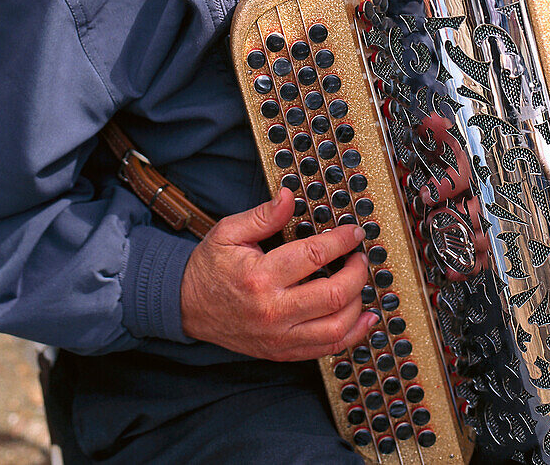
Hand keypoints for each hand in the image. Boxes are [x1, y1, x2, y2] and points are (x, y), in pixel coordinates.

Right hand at [180, 187, 374, 360]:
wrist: (186, 306)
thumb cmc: (209, 267)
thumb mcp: (228, 232)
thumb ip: (263, 215)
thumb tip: (289, 197)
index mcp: (260, 276)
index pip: (315, 256)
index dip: (341, 240)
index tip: (355, 232)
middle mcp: (272, 310)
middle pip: (332, 295)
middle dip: (356, 273)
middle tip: (360, 257)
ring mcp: (278, 336)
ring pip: (336, 328)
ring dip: (357, 303)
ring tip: (361, 283)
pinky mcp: (281, 352)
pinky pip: (326, 349)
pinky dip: (351, 334)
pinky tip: (362, 317)